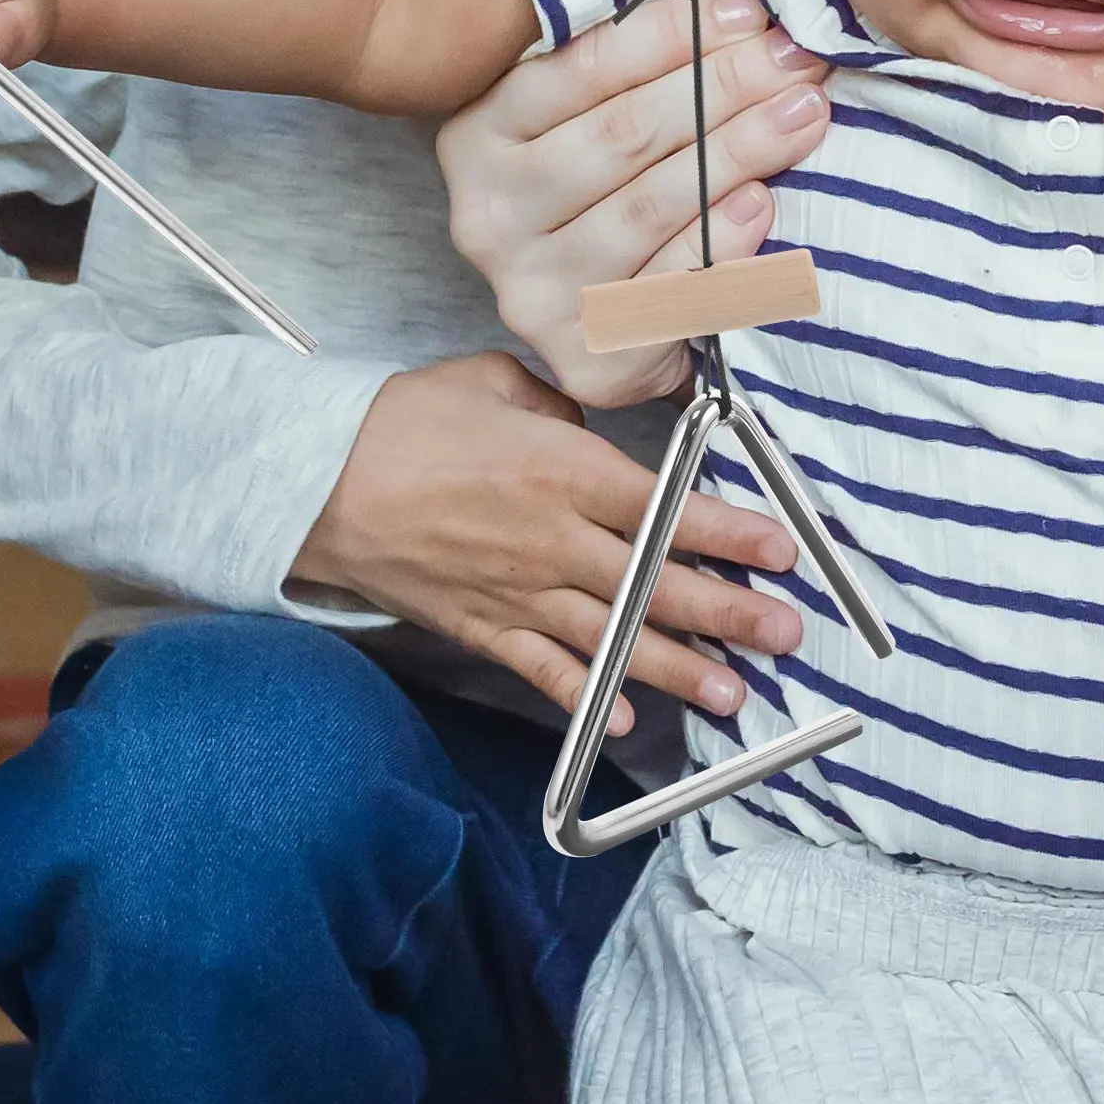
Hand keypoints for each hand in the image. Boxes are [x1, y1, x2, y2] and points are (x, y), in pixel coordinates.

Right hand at [292, 353, 801, 731]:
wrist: (317, 482)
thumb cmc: (399, 424)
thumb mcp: (490, 381)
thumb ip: (558, 404)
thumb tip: (590, 427)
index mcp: (561, 470)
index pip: (665, 508)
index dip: (730, 533)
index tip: (781, 550)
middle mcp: (552, 540)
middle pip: (656, 583)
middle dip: (730, 610)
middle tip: (786, 633)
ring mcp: (518, 591)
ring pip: (614, 637)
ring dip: (678, 668)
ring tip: (733, 692)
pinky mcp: (482, 626)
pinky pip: (543, 670)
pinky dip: (584, 699)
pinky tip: (622, 722)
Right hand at [437, 0, 829, 409]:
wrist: (591, 325)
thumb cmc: (599, 195)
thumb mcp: (583, 117)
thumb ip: (631, 68)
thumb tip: (734, 11)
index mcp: (478, 138)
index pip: (581, 71)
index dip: (671, 36)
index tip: (744, 13)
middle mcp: (489, 218)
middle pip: (622, 138)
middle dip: (721, 89)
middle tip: (794, 60)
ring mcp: (531, 292)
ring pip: (648, 209)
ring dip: (738, 153)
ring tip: (802, 113)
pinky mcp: (585, 356)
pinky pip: (668, 289)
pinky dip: (722, 242)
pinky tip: (763, 202)